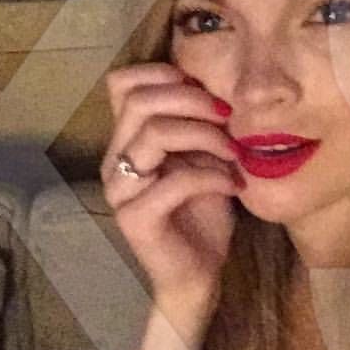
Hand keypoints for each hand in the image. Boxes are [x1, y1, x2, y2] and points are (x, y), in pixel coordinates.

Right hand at [101, 62, 242, 320]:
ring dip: (205, 136)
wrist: (197, 275)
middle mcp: (114, 160)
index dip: (163, 74)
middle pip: (140, 102)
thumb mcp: (202, 158)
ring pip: (155, 134)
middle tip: (229, 116)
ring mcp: (120, 190)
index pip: (122, 84)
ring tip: (234, 152)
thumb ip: (196, 124)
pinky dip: (213, 176)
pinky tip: (235, 185)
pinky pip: (175, 180)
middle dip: (192, 99)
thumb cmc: (202, 215)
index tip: (207, 91)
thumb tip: (218, 84)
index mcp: (126, 140)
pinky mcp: (136, 218)